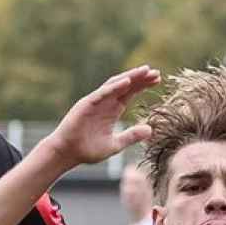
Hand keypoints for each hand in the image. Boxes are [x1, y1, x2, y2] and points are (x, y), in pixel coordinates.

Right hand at [42, 66, 160, 166]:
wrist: (67, 154)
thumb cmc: (88, 150)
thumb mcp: (115, 144)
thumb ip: (131, 136)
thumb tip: (150, 130)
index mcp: (112, 110)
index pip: (130, 93)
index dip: (143, 85)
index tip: (158, 79)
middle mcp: (105, 102)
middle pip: (125, 85)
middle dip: (140, 78)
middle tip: (155, 72)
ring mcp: (95, 102)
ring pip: (114, 85)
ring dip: (129, 77)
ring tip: (144, 71)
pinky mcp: (86, 105)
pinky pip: (102, 93)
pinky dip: (114, 87)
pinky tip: (126, 82)